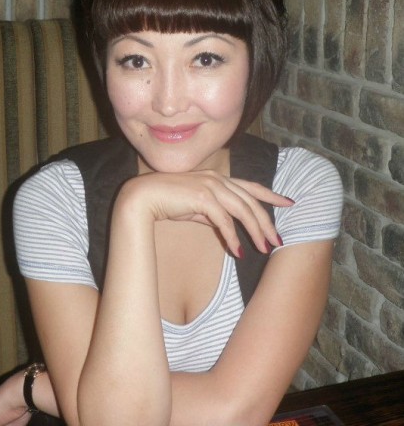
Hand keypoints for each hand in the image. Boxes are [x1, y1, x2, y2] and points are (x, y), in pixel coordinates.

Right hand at [116, 171, 292, 255]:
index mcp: (217, 178)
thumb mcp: (195, 207)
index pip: (251, 186)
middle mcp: (217, 179)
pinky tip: (238, 252)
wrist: (143, 197)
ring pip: (242, 210)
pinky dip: (233, 237)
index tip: (289, 203)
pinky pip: (224, 220)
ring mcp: (210, 185)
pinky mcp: (202, 197)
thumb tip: (226, 225)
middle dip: (267, 222)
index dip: (272, 194)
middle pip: (251, 201)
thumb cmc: (167, 201)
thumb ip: (211, 212)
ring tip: (264, 249)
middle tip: (277, 240)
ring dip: (255, 231)